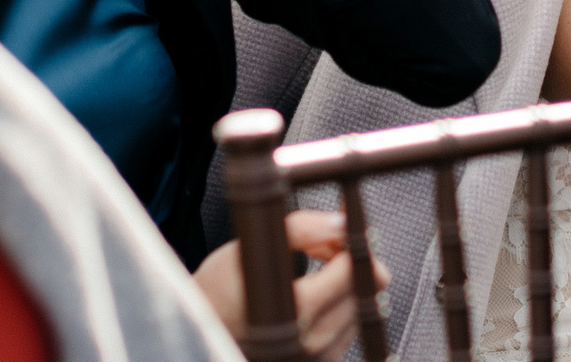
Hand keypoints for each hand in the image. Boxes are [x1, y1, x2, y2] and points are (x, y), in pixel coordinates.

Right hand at [194, 210, 388, 361]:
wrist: (202, 332)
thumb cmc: (218, 290)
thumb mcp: (247, 248)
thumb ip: (299, 229)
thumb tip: (340, 222)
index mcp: (297, 309)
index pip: (355, 268)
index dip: (350, 241)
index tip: (337, 229)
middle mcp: (314, 339)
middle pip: (368, 287)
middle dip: (351, 260)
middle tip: (324, 247)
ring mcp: (320, 356)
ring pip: (363, 306)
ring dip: (347, 282)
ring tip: (315, 270)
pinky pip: (351, 327)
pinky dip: (341, 305)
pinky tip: (316, 294)